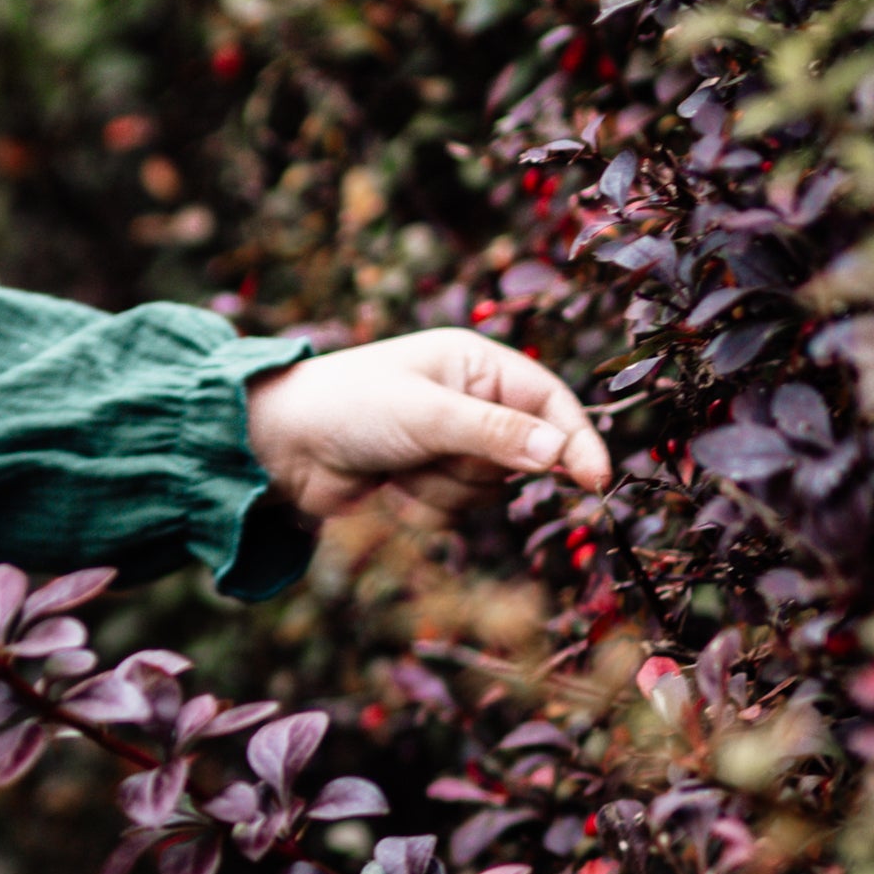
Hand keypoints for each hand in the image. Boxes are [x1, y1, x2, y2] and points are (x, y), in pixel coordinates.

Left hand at [243, 330, 611, 523]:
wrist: (279, 446)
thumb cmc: (350, 407)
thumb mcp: (426, 414)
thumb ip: (495, 433)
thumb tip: (559, 454)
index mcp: (476, 364)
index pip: (551, 401)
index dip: (575, 441)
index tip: (594, 482)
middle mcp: (471, 399)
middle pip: (523, 455)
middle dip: (478, 466)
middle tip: (428, 451)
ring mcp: (450, 442)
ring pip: (489, 490)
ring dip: (445, 488)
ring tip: (400, 464)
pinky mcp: (429, 478)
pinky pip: (457, 509)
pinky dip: (425, 505)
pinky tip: (389, 483)